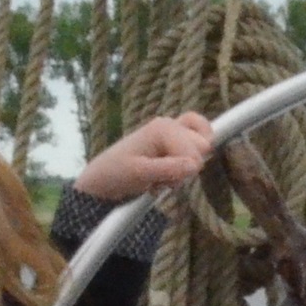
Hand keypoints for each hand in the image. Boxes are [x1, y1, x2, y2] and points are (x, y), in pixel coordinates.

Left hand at [75, 111, 216, 200]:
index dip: (185, 171)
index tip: (163, 182)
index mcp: (163, 127)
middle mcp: (171, 124)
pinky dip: (191, 160)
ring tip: (164, 174)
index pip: (195, 151)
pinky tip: (175, 171)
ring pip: (202, 147)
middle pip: (202, 147)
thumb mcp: (140, 174)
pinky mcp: (175, 141)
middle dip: (187, 167)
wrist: (103, 179)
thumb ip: (168, 169)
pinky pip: (200, 142)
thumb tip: (195, 165)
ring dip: (187, 166)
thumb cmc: (117, 173)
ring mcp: (173, 131)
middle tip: (162, 176)